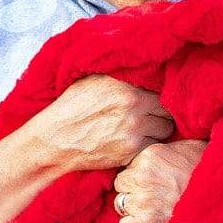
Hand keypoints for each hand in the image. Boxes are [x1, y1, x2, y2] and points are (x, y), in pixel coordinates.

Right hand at [33, 74, 173, 173]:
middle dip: (162, 114)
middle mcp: (132, 107)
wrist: (54, 140)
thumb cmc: (71, 109)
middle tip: (152, 116)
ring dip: (157, 130)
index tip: (154, 101)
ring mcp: (133, 132)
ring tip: (143, 129)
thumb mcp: (93, 81)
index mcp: (124, 86)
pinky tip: (135, 142)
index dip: (159, 96)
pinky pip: (153, 147)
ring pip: (164, 131)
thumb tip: (143, 70)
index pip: (161, 90)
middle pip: (168, 111)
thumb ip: (121, 77)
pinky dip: (148, 146)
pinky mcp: (130, 152)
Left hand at [113, 140, 207, 222]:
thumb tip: (166, 136)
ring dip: (133, 207)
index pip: (129, 166)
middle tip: (152, 194)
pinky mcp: (146, 222)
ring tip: (151, 208)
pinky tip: (148, 222)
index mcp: (149, 156)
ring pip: (120, 204)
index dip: (140, 174)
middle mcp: (141, 176)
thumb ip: (170, 146)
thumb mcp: (191, 147)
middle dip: (133, 189)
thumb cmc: (208, 172)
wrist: (220, 199)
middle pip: (121, 184)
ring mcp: (142, 200)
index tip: (153, 180)